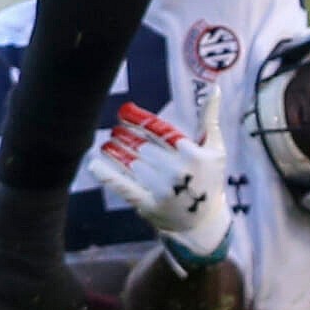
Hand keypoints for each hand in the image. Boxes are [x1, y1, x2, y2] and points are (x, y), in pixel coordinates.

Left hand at [95, 85, 230, 265]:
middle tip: (115, 129)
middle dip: (126, 137)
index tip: (124, 111)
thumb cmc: (210, 178)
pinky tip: (94, 164)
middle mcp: (176, 171)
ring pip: (131, 163)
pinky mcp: (149, 205)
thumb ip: (210, 118)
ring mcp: (162, 189)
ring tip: (107, 142)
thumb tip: (214, 87)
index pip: (158, 130)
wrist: (204, 222)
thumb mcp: (215, 148)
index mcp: (191, 154)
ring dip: (115, 151)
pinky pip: (124, 186)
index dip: (138, 119)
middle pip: (142, 147)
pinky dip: (107, 175)